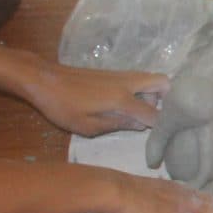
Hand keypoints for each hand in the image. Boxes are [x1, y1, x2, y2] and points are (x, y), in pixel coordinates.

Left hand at [25, 60, 164, 136]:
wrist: (44, 79)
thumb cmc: (62, 106)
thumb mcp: (87, 126)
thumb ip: (116, 125)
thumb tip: (140, 125)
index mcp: (121, 98)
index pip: (153, 113)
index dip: (161, 127)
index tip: (165, 138)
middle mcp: (127, 83)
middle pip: (163, 83)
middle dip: (168, 101)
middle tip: (158, 118)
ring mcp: (121, 76)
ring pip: (152, 79)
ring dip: (155, 95)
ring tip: (142, 115)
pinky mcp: (113, 74)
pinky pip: (139, 80)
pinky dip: (143, 92)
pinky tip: (128, 107)